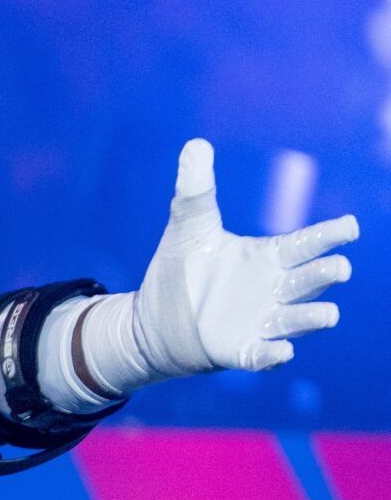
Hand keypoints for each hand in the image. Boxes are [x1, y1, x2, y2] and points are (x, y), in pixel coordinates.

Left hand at [130, 138, 357, 378]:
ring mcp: (258, 322)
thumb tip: (195, 144)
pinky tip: (283, 353)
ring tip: (329, 314)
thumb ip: (195, 190)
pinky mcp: (238, 350)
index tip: (350, 226)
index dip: (327, 236)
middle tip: (339, 266)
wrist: (149, 318)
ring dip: (311, 318)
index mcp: (266, 258)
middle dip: (324, 275)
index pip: (304, 244)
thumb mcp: (188, 227)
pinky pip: (261, 355)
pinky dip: (272, 355)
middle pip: (307, 281)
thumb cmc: (180, 270)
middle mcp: (272, 291)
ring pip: (295, 321)